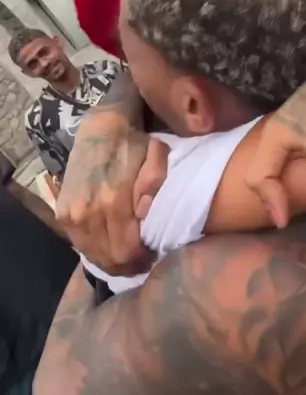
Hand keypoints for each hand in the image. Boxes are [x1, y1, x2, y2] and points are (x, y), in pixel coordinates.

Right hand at [56, 113, 165, 274]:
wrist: (100, 129)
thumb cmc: (133, 144)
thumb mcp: (155, 157)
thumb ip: (152, 185)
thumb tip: (143, 213)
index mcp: (113, 201)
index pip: (125, 251)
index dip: (140, 260)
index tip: (151, 256)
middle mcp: (87, 212)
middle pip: (108, 259)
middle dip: (127, 265)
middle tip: (141, 260)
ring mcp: (71, 214)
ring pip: (92, 255)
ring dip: (110, 259)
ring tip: (126, 253)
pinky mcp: (61, 212)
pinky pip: (79, 243)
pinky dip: (95, 248)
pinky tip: (108, 242)